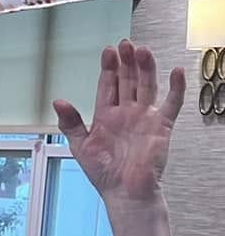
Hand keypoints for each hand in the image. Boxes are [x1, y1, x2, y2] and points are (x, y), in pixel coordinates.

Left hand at [53, 39, 184, 208]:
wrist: (124, 192)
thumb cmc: (103, 172)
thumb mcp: (80, 145)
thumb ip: (70, 122)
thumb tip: (58, 100)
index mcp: (106, 115)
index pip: (108, 85)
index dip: (108, 68)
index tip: (108, 51)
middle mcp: (126, 112)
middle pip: (128, 81)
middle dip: (126, 63)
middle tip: (125, 44)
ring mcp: (145, 117)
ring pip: (147, 86)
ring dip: (146, 69)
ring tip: (143, 51)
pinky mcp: (162, 126)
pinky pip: (172, 103)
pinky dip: (175, 88)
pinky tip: (176, 72)